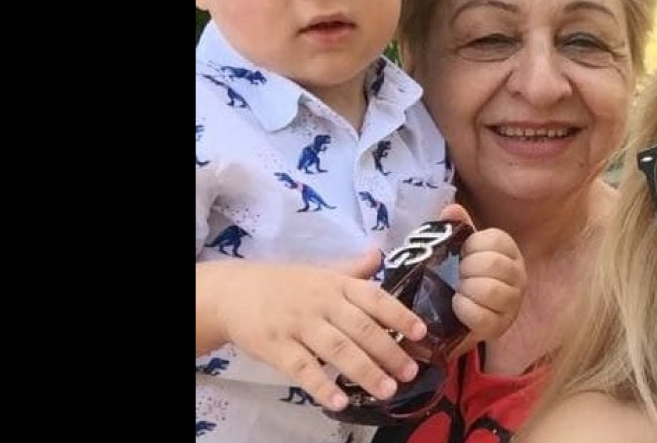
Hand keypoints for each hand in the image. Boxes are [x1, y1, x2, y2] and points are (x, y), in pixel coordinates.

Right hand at [201, 249, 429, 410]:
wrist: (235, 292)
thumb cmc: (286, 284)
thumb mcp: (321, 271)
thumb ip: (353, 270)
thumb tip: (380, 253)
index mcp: (337, 284)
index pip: (375, 297)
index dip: (399, 314)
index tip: (421, 332)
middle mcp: (322, 303)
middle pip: (361, 328)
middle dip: (389, 351)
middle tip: (410, 372)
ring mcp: (299, 325)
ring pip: (338, 350)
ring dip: (365, 371)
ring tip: (387, 390)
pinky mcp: (277, 348)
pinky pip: (303, 369)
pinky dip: (322, 386)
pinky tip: (340, 402)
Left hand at [438, 203, 525, 344]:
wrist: (460, 313)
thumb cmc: (465, 274)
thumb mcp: (461, 248)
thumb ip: (456, 226)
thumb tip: (451, 209)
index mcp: (509, 250)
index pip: (496, 240)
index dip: (472, 246)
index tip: (462, 253)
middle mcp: (518, 274)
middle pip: (493, 264)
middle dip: (467, 269)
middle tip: (459, 274)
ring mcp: (513, 302)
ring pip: (490, 291)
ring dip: (466, 289)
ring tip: (459, 290)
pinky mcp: (501, 326)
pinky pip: (481, 316)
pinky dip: (463, 309)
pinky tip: (458, 306)